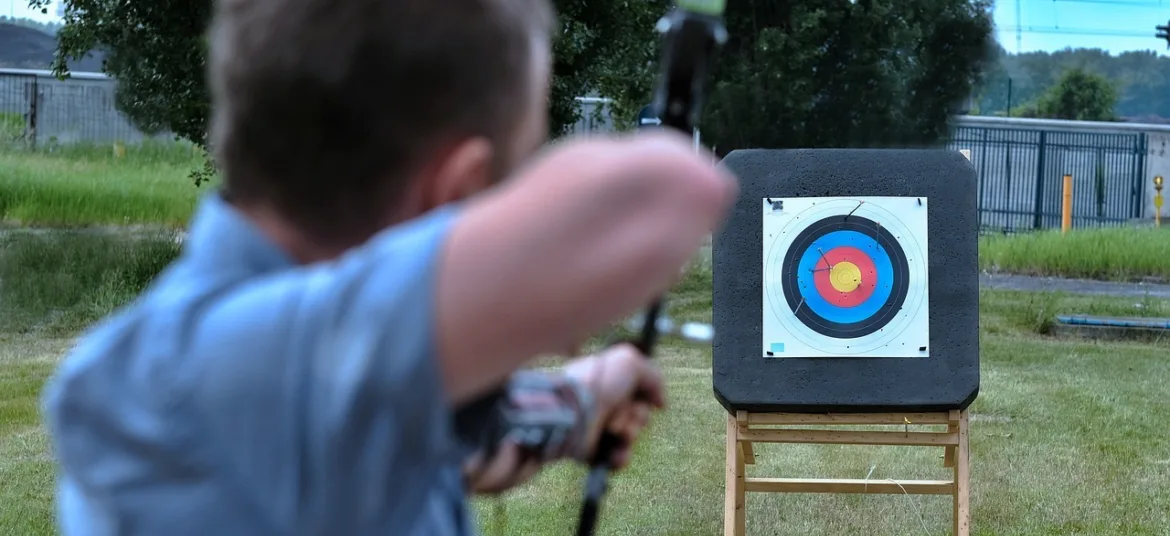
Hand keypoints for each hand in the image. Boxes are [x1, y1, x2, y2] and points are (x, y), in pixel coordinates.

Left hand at [563, 343, 666, 469]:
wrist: (574, 410)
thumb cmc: (599, 382)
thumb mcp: (629, 363)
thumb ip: (653, 376)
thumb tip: (661, 404)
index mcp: (609, 383)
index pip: (639, 394)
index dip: (645, 397)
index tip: (644, 396)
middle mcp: (604, 404)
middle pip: (639, 416)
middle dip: (638, 415)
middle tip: (624, 411)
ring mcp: (597, 428)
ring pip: (630, 437)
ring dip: (629, 433)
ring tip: (615, 430)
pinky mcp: (592, 451)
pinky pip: (618, 458)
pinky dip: (620, 456)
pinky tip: (615, 450)